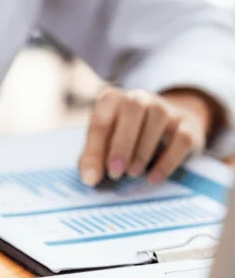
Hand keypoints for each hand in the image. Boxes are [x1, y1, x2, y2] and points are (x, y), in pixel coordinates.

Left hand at [79, 87, 216, 185]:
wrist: (167, 128)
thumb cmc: (124, 138)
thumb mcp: (104, 144)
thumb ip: (93, 158)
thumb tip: (90, 179)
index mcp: (112, 100)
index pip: (101, 120)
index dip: (95, 150)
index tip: (92, 177)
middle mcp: (139, 98)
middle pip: (133, 108)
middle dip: (122, 144)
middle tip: (115, 173)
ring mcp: (166, 108)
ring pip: (158, 118)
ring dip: (143, 150)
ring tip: (132, 174)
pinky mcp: (187, 124)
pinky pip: (181, 138)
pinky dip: (167, 161)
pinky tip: (153, 178)